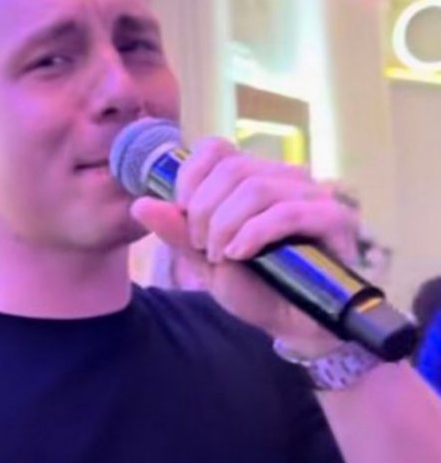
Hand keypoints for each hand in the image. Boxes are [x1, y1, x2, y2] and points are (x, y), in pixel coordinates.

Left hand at [131, 138, 359, 355]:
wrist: (293, 326)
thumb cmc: (254, 288)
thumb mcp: (204, 260)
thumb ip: (176, 232)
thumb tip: (140, 204)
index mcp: (252, 178)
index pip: (216, 149)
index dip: (190, 177)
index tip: (181, 213)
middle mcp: (284, 177)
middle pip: (231, 169)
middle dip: (203, 210)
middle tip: (200, 246)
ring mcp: (312, 195)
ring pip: (255, 188)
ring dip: (225, 224)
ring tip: (219, 255)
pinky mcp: (334, 219)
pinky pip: (287, 212)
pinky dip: (254, 233)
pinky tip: (240, 254)